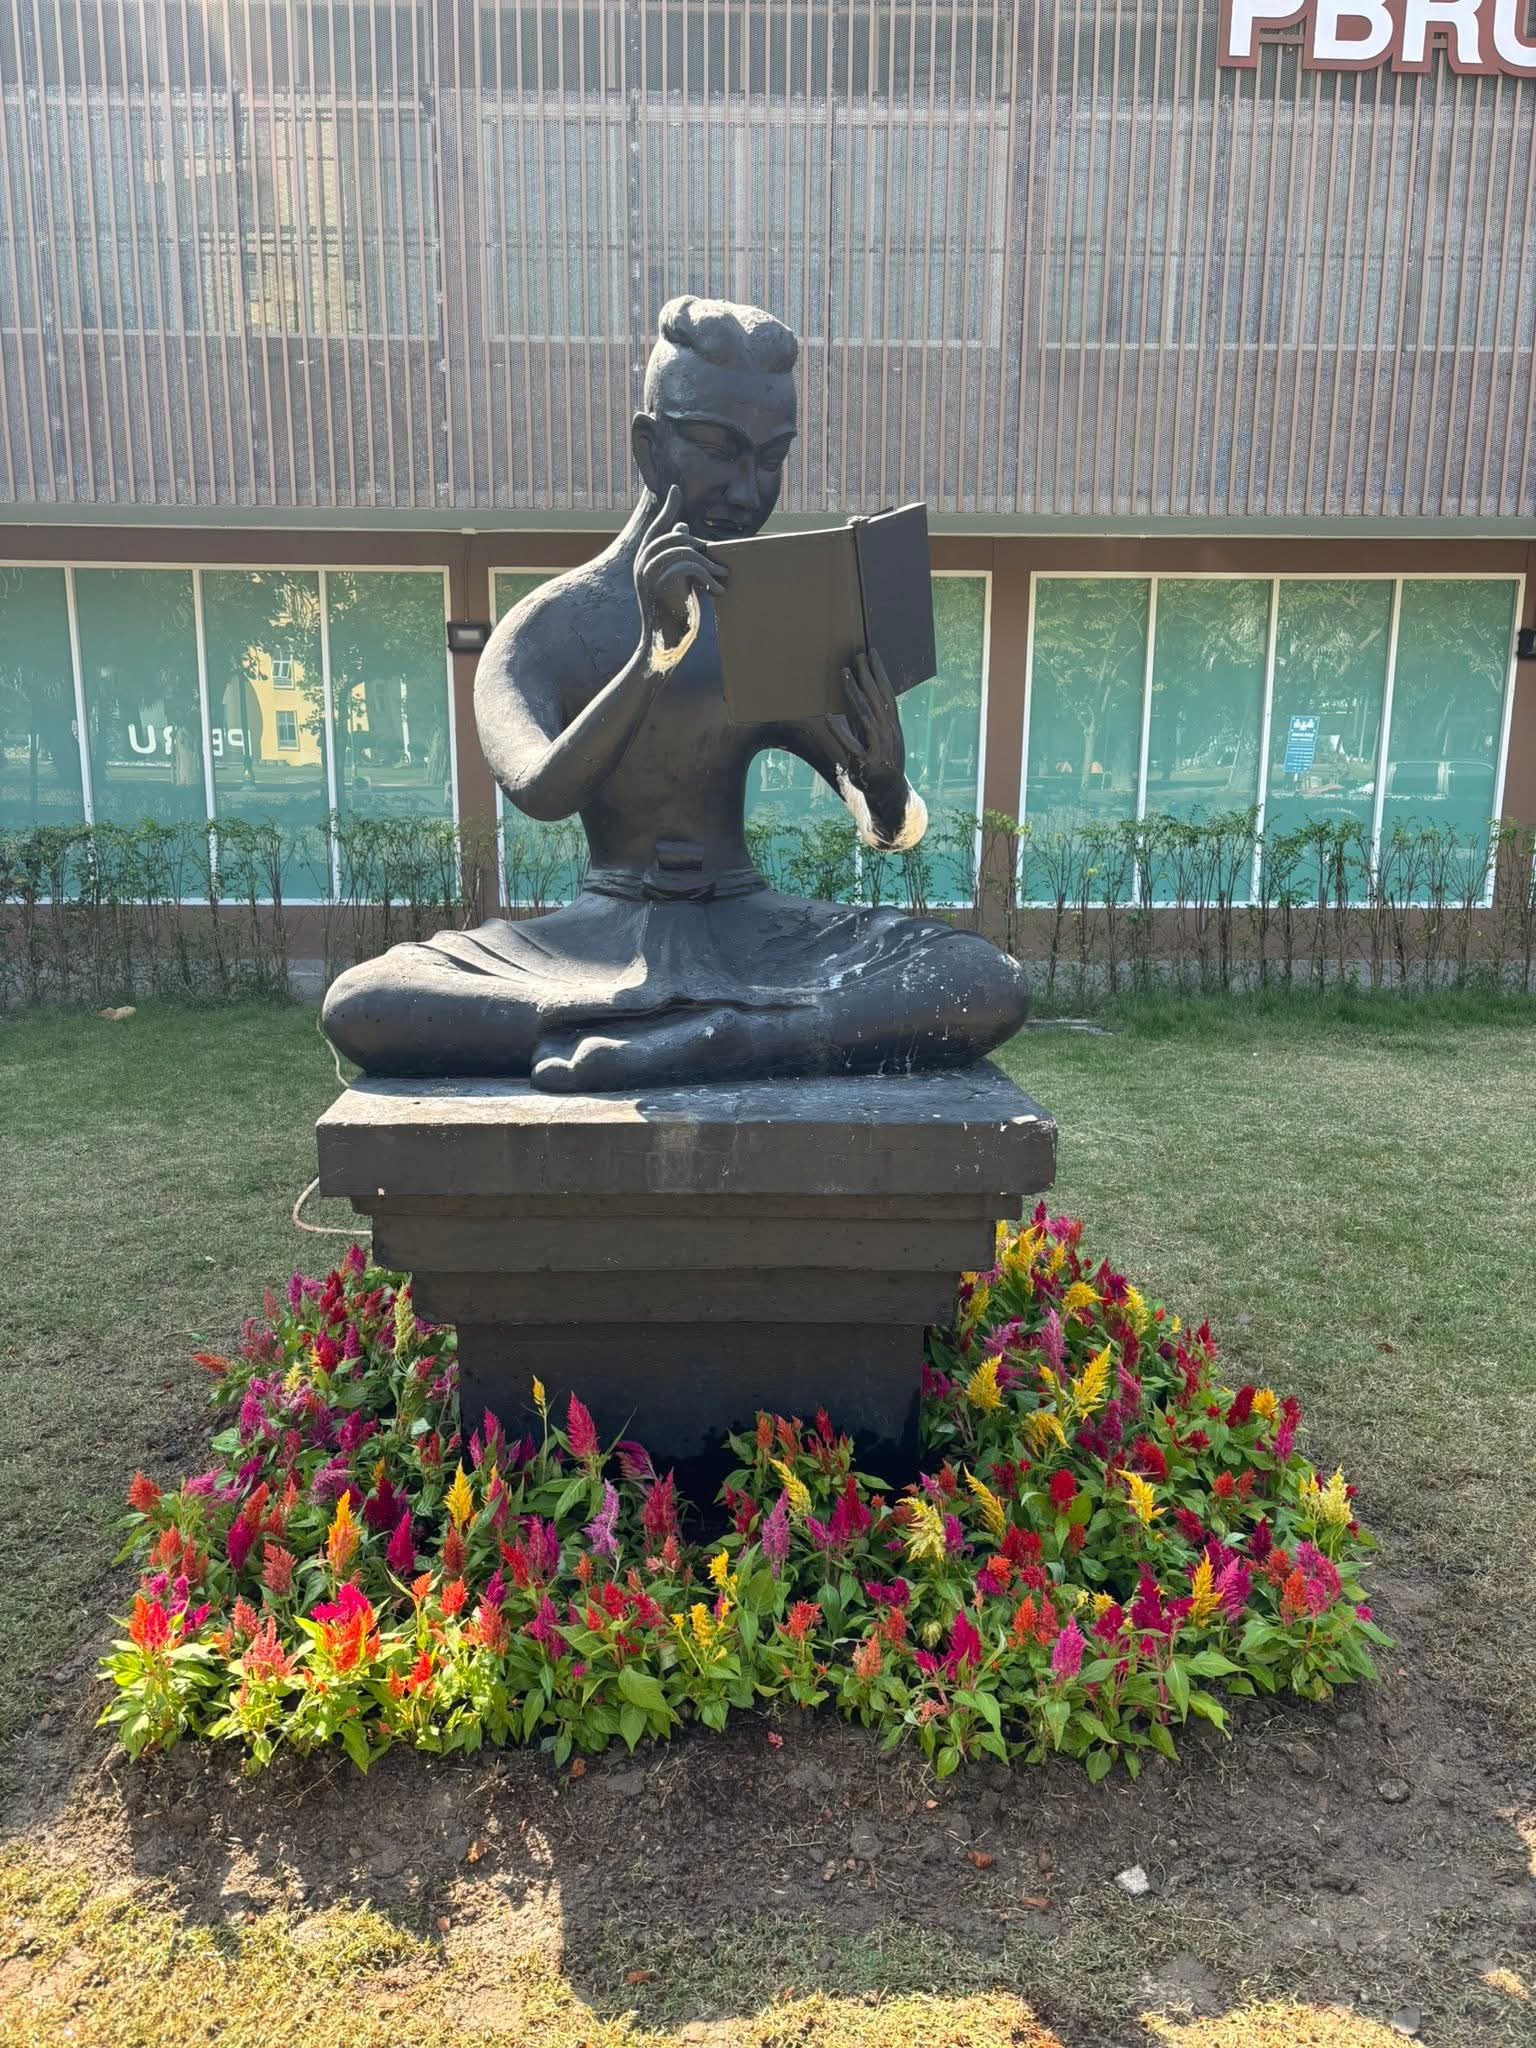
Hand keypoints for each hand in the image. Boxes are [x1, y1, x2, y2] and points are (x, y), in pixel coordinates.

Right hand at [633, 485, 728, 659]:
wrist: (665, 646)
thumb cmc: (673, 616)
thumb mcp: (676, 581)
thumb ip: (678, 557)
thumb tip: (684, 529)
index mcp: (643, 562)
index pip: (657, 528)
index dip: (667, 509)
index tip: (675, 489)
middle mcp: (642, 564)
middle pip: (676, 537)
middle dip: (700, 547)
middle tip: (717, 566)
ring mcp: (649, 573)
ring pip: (686, 549)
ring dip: (708, 564)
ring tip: (719, 579)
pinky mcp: (661, 583)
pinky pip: (691, 565)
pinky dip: (709, 577)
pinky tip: (716, 592)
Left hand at [825, 649, 905, 796]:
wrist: (889, 794)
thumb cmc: (880, 761)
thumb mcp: (878, 737)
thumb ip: (867, 717)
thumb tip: (854, 693)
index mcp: (892, 726)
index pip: (887, 694)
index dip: (880, 673)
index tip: (872, 653)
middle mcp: (888, 734)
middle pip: (877, 700)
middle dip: (867, 676)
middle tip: (857, 656)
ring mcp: (879, 748)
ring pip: (865, 716)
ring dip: (854, 693)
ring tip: (844, 674)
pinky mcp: (866, 764)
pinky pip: (851, 745)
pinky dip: (839, 731)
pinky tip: (828, 717)